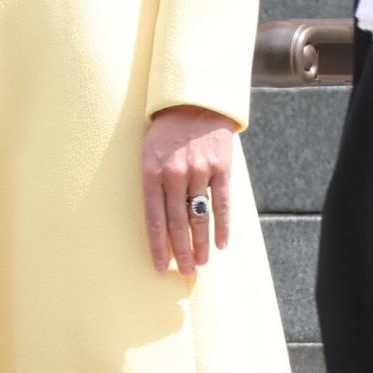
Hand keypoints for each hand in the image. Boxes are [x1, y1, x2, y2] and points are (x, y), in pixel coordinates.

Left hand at [142, 105, 235, 275]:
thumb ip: (153, 184)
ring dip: (201, 244)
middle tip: (185, 271)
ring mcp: (199, 170)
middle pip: (178, 223)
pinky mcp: (221, 166)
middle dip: (182, 251)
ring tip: (201, 262)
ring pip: (200, 218)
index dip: (158, 246)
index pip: (154, 219)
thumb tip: (158, 223)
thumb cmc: (166, 131)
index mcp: (152, 171)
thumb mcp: (149, 152)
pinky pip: (221, 204)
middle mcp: (175, 173)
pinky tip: (221, 243)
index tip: (162, 267)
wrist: (194, 100)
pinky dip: (222, 227)